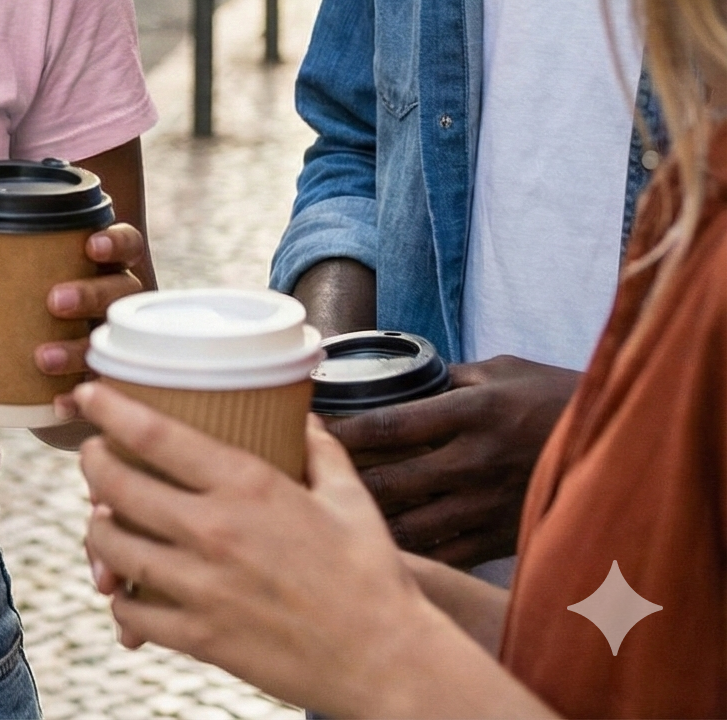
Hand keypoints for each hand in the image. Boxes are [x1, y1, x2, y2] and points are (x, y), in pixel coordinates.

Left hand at [0, 221, 147, 436]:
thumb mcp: (14, 289)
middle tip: (54, 300)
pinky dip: (79, 398)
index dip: (115, 241)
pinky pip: (106, 393)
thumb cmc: (38, 315)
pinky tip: (58, 403)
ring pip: (113, 342)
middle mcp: (121, 303)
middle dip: (90, 293)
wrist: (58, 382)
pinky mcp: (113, 386)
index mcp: (103, 268)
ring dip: (79, 348)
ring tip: (41, 357)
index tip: (90, 245)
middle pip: (122, 290)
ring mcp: (123, 345)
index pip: (126, 243)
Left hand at [74, 383, 462, 717]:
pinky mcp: (202, 638)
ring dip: (97, 528)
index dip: (108, 409)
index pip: (153, 434)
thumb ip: (319, 450)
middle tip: (93, 457)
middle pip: (115, 484)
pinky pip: (133, 613)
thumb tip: (303, 414)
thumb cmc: (372, 578)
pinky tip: (125, 589)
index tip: (87, 394)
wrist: (388, 665)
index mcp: (247, 486)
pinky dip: (120, 599)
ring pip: (112, 546)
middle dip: (92, 463)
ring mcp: (202, 587)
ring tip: (103, 519)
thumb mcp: (350, 498)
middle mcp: (214, 530)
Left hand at [326, 357, 578, 566]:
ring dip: (370, 518)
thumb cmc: (553, 396)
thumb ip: (449, 377)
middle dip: (343, 480)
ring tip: (330, 512)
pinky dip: (411, 549)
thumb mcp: (500, 370)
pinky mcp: (503, 536)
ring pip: (413, 522)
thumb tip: (400, 377)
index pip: (390, 424)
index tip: (309, 429)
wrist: (617, 445)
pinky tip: (380, 543)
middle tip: (304, 476)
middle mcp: (474, 462)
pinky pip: (447, 551)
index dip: (344, 430)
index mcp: (471, 413)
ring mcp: (488, 504)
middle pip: (392, 479)